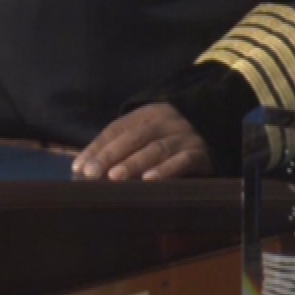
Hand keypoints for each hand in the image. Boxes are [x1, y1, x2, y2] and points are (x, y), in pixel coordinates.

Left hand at [73, 103, 210, 180]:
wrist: (215, 129)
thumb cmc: (170, 139)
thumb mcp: (147, 134)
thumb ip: (123, 145)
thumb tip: (87, 166)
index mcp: (147, 113)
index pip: (117, 129)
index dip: (97, 147)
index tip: (80, 166)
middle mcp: (165, 121)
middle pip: (133, 137)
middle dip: (110, 156)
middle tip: (92, 173)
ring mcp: (184, 136)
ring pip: (155, 148)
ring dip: (133, 163)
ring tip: (114, 177)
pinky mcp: (200, 153)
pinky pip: (182, 161)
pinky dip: (166, 170)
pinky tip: (150, 180)